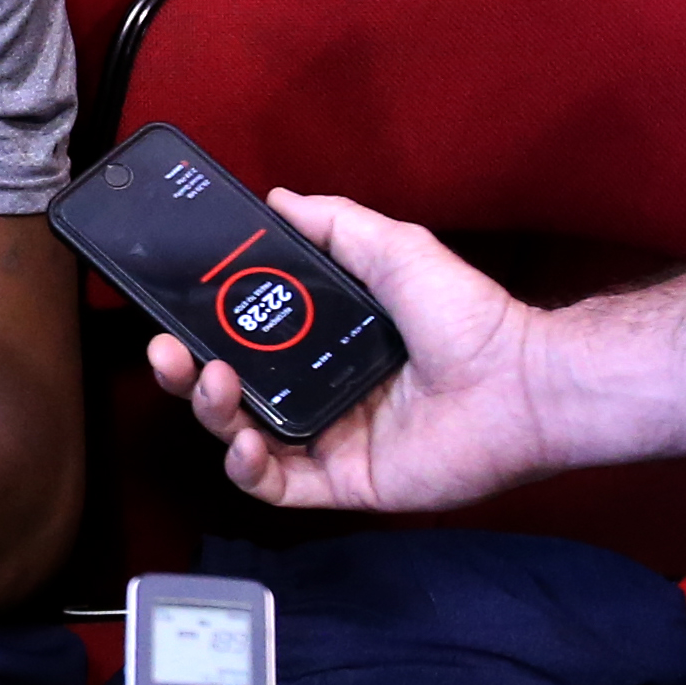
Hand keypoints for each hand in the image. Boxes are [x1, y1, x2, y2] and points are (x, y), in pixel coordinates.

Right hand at [147, 191, 555, 512]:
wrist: (520, 380)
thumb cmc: (471, 317)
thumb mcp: (394, 248)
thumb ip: (335, 222)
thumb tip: (278, 198)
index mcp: (329, 342)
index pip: (250, 338)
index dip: (207, 328)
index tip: (175, 308)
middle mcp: (322, 390)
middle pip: (233, 391)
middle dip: (188, 374)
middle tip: (166, 350)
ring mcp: (331, 439)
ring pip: (244, 437)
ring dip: (213, 413)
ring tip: (211, 382)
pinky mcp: (346, 483)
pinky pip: (280, 486)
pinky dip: (250, 469)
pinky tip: (244, 443)